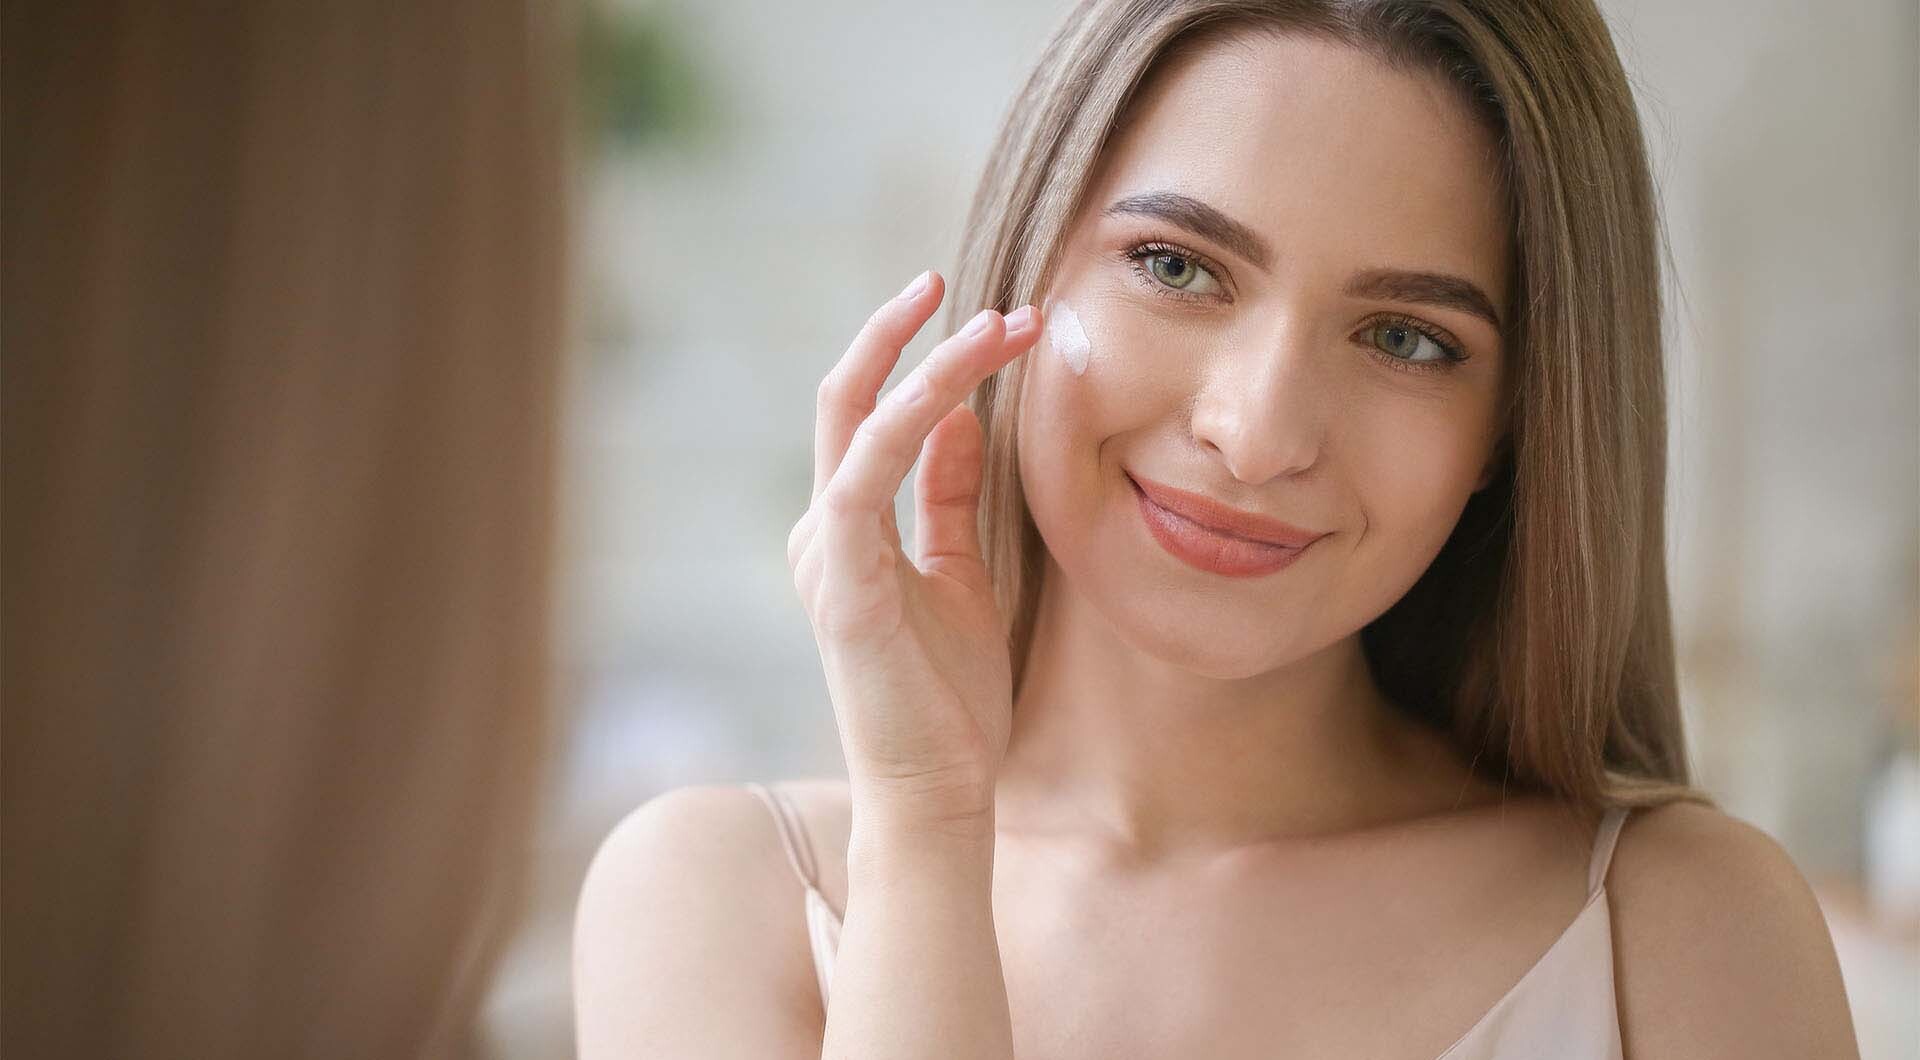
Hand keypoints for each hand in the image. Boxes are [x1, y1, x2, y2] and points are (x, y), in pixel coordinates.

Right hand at [787, 270, 1039, 829]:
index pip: (871, 416)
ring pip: (859, 423)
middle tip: (966, 284)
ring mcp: (825, 553)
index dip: (918, 358)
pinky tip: (958, 387)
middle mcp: (824, 529)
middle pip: (847, 400)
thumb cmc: (948, 695)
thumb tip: (961, 420)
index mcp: (848, 528)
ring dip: (930, 364)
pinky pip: (865, 479)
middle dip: (905, 334)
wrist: (936, 789)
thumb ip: (949, 499)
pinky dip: (906, 421)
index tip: (985, 317)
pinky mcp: (841, 583)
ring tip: (998, 323)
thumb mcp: (961, 573)